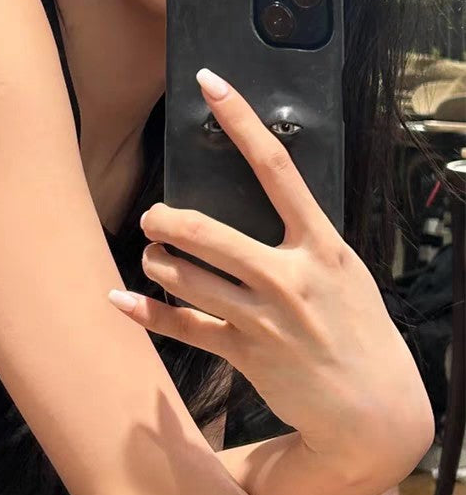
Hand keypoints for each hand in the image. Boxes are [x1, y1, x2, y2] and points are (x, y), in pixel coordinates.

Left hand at [108, 69, 433, 471]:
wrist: (375, 412)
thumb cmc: (361, 331)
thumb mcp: (345, 271)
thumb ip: (304, 238)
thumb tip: (266, 200)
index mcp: (320, 245)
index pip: (276, 167)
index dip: (240, 120)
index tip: (211, 82)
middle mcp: (288, 276)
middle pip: (206, 231)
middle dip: (164, 219)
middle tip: (154, 216)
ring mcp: (263, 318)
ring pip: (184, 277)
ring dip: (156, 261)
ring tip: (154, 255)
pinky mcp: (244, 354)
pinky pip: (181, 327)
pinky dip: (144, 311)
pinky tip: (119, 298)